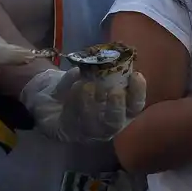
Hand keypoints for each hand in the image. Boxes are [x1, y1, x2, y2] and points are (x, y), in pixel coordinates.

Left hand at [22, 67, 146, 141]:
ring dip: (90, 103)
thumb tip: (105, 59)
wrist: (53, 95)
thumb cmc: (83, 84)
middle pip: (116, 122)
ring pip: (92, 124)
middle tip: (114, 90)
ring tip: (86, 85)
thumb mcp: (94, 74)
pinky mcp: (66, 131)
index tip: (136, 75)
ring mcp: (86, 131)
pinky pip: (71, 120)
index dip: (138, 92)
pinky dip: (73, 102)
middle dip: (116, 106)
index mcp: (120, 110)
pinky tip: (74, 86)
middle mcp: (106, 124)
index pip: (135, 106)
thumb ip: (102, 70)